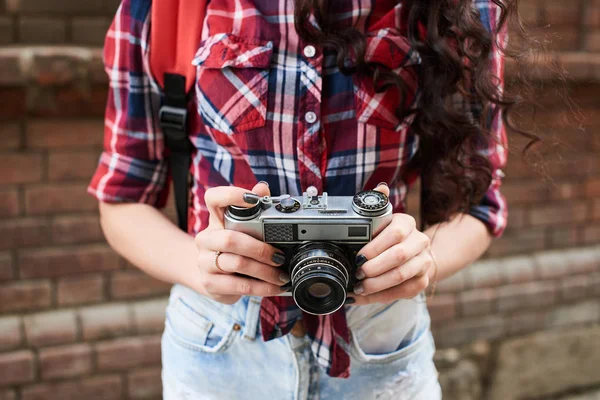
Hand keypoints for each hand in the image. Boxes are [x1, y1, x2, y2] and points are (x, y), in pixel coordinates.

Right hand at [194, 182, 287, 303]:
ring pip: (237, 264)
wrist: (208, 277)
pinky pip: (239, 286)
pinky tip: (274, 288)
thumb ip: (254, 209)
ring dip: (265, 271)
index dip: (231, 196)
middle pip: (230, 239)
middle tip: (280, 257)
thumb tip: (262, 187)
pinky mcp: (210, 283)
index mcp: (215, 220)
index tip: (253, 200)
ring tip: (282, 276)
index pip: (214, 198)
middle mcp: (206, 239)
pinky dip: (261, 288)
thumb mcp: (240, 229)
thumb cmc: (230, 249)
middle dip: (260, 249)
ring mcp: (205, 262)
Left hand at [348, 183, 432, 304]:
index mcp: (407, 223)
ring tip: (360, 286)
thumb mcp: (383, 218)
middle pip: (399, 257)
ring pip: (401, 276)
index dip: (375, 247)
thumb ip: (379, 203)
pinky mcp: (422, 281)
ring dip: (377, 284)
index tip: (358, 257)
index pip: (394, 234)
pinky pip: (402, 292)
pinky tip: (365, 296)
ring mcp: (423, 263)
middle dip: (374, 267)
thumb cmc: (389, 236)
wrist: (415, 253)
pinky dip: (380, 296)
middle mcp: (419, 242)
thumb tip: (381, 187)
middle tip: (358, 273)